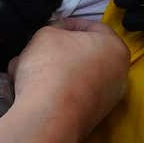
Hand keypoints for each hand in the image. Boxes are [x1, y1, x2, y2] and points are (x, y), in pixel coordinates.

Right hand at [8, 18, 127, 138]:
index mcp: (116, 49)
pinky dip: (54, 91)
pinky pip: (72, 95)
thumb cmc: (51, 66)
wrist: (48, 119)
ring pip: (75, 76)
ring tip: (25, 70)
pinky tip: (30, 90)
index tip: (48, 27)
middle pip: (84, 54)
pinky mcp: (91, 119)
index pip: (92, 26)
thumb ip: (54, 29)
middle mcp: (119, 75)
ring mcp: (107, 100)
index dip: (67, 23)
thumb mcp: (46, 34)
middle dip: (57, 50)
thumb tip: (56, 36)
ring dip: (52, 71)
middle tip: (36, 50)